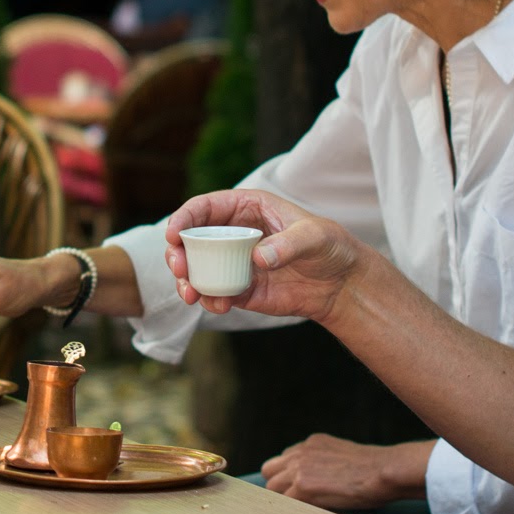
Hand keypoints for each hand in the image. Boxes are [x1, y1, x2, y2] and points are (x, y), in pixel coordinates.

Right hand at [165, 189, 368, 321]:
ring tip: (191, 294)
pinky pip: (214, 293)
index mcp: (246, 207)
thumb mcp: (314, 237)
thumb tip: (258, 258)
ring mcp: (233, 262)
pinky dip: (209, 300)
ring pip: (196, 269)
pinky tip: (219, 305)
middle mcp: (232, 233)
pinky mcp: (238, 288)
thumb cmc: (329, 246)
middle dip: (177, 253)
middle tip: (179, 269)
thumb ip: (287, 245)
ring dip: (187, 281)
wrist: (340, 283)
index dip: (184, 218)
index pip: (205, 208)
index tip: (173, 235)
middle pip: (191, 239)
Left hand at [263, 435, 431, 510]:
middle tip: (295, 503)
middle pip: (270, 471)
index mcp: (312, 443)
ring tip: (300, 512)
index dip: (288, 477)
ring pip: (272, 488)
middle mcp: (301, 452)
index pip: (284, 460)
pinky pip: (285, 503)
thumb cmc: (374, 470)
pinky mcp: (303, 487)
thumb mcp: (344, 456)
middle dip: (279, 487)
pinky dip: (291, 512)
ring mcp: (299, 468)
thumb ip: (324, 463)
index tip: (296, 490)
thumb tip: (318, 481)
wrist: (384, 471)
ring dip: (284, 501)